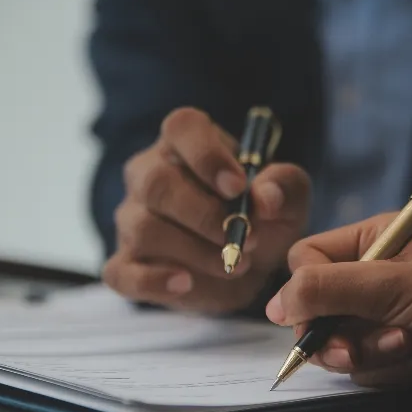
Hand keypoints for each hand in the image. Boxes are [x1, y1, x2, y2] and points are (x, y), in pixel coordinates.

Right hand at [103, 108, 310, 313]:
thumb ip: (285, 186)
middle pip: (156, 182)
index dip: (207, 155)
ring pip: (144, 228)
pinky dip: (154, 281)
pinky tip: (185, 283)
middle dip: (206, 215)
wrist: (251, 268)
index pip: (182, 127)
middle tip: (248, 239)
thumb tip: (265, 197)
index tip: (238, 187)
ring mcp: (132, 219)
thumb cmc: (264, 218)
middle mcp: (149, 174)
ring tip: (234, 264)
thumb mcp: (289, 198)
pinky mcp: (126, 264)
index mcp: (187, 144)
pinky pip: (122, 272)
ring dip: (196, 251)